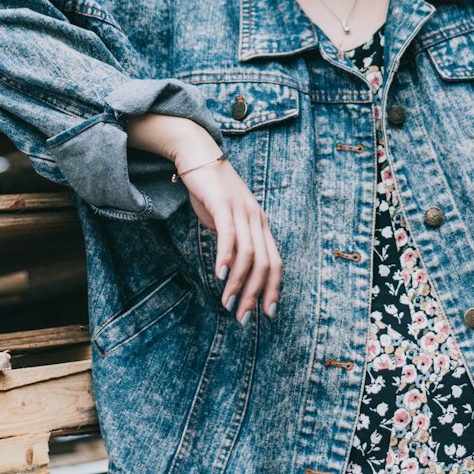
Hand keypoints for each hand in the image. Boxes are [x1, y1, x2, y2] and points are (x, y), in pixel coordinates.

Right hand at [178, 155, 282, 324]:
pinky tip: (220, 275)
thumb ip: (233, 241)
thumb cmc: (211, 191)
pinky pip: (229, 235)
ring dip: (238, 283)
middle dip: (256, 294)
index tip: (267, 313)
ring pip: (249, 254)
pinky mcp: (224, 204)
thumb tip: (232, 268)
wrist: (198, 155)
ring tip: (228, 303)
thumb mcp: (226, 220)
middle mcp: (256, 218)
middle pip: (265, 263)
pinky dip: (226, 258)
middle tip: (243, 318)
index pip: (275, 262)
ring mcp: (242, 210)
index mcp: (260, 224)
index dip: (273, 288)